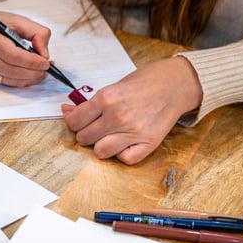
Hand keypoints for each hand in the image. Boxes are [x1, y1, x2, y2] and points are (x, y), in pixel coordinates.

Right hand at [0, 11, 51, 86]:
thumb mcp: (17, 20)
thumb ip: (36, 32)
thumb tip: (44, 53)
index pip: (11, 54)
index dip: (30, 61)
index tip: (45, 62)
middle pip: (10, 69)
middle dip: (31, 72)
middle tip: (46, 69)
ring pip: (8, 78)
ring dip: (28, 78)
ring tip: (41, 72)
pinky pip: (5, 82)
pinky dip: (21, 81)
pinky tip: (30, 75)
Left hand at [61, 57, 202, 164]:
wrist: (176, 83)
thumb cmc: (144, 83)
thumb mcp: (113, 87)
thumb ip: (89, 104)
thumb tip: (66, 111)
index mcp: (106, 98)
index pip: (74, 123)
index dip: (75, 123)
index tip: (81, 121)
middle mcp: (118, 116)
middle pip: (84, 139)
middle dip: (87, 134)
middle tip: (99, 127)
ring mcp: (133, 131)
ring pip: (100, 152)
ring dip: (102, 146)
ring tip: (111, 136)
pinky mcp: (149, 143)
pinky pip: (124, 159)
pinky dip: (123, 153)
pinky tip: (127, 142)